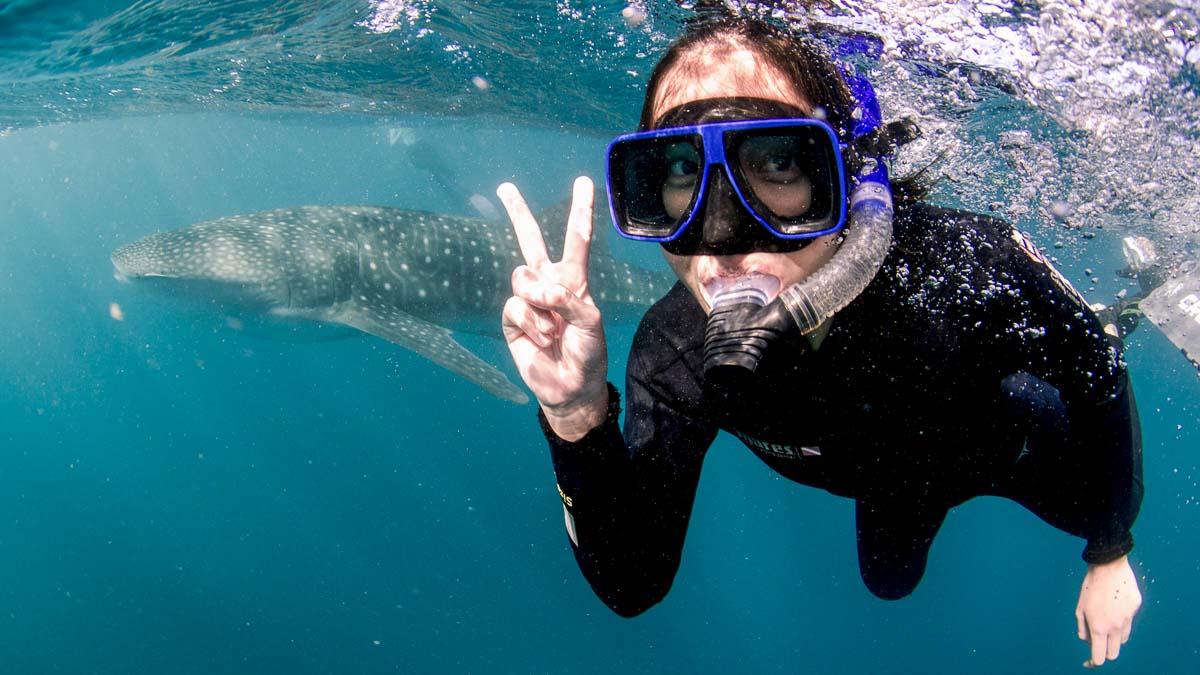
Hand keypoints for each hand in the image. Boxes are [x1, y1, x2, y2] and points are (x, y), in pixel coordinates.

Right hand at [498, 176, 608, 440]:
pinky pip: (516, 307)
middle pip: (530, 241)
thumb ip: (568, 300)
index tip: (581, 182)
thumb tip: (540, 290)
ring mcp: (529, 301)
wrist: (570, 388)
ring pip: (522, 279)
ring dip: (540, 304)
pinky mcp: (512, 320)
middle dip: (518, 213)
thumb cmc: (589, 354)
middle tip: (505, 187)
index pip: (576, 239)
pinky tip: (544, 341)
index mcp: (574, 280)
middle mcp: (549, 284)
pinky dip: (532, 325)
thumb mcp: (590, 323)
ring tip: (554, 330)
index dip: (579, 210)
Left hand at [1075, 555, 1139, 667]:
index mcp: (1099, 627)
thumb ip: (1083, 628)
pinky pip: (1129, 621)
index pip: (1100, 656)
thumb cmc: (1090, 586)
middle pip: (1114, 652)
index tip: (1090, 663)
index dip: (1094, 662)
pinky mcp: (1136, 609)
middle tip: (1098, 645)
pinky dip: (1121, 620)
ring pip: (1122, 638)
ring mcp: (1128, 618)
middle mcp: (1115, 626)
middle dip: (1106, 653)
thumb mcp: (1080, 608)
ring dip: (1114, 637)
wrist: (1108, 566)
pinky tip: (1114, 605)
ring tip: (1105, 621)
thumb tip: (1087, 642)